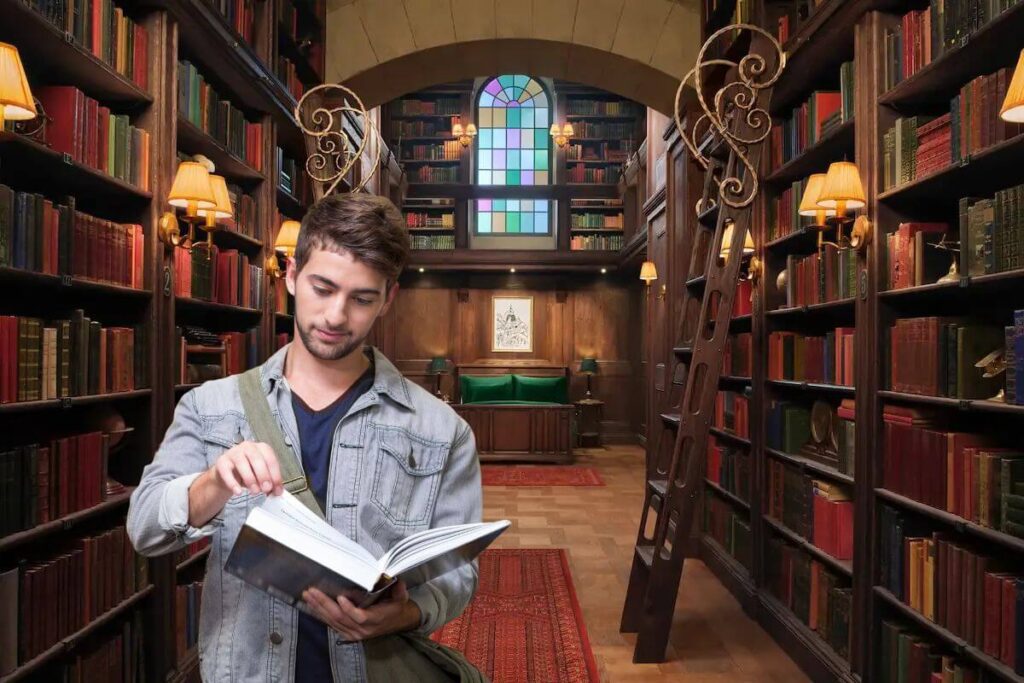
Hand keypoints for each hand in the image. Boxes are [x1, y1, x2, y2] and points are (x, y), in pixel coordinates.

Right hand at [211, 441, 283, 496]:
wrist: (227, 474)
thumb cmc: (248, 473)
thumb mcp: (261, 476)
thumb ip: (270, 482)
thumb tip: (277, 491)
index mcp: (261, 448)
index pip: (271, 459)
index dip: (275, 475)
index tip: (277, 489)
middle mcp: (248, 447)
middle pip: (257, 459)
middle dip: (263, 475)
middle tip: (266, 489)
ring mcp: (234, 453)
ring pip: (242, 463)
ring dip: (250, 479)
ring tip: (255, 491)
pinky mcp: (222, 462)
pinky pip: (226, 472)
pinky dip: (233, 483)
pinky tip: (238, 492)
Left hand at [302, 580, 421, 641]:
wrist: (397, 622)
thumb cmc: (396, 608)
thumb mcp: (401, 597)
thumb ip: (399, 589)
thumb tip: (395, 579)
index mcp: (376, 619)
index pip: (360, 617)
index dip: (349, 609)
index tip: (340, 597)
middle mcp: (363, 629)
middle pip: (340, 618)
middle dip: (324, 604)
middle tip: (313, 591)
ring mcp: (353, 633)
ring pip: (333, 621)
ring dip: (319, 608)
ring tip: (308, 596)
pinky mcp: (347, 633)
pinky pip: (331, 625)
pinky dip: (320, 615)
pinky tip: (312, 606)